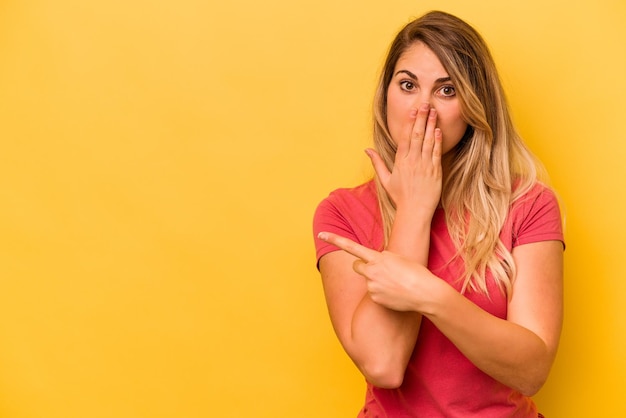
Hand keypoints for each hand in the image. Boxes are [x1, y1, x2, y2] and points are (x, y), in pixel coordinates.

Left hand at [318, 231, 436, 311]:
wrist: (424, 293)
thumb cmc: (415, 272)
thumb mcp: (398, 258)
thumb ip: (382, 258)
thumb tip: (373, 261)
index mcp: (377, 257)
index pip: (351, 246)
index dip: (335, 239)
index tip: (321, 234)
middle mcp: (371, 271)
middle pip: (356, 265)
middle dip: (363, 266)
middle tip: (378, 270)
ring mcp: (371, 285)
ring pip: (367, 280)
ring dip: (375, 280)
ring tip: (394, 283)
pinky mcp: (374, 298)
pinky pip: (373, 293)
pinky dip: (381, 292)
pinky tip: (394, 293)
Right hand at [367, 104, 441, 215]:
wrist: (415, 211)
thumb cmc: (400, 197)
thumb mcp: (385, 180)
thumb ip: (377, 163)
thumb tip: (367, 150)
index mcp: (400, 162)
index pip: (405, 138)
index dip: (410, 123)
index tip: (412, 111)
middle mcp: (413, 162)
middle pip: (417, 136)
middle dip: (421, 119)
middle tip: (425, 104)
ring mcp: (425, 166)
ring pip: (428, 142)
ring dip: (431, 125)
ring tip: (434, 112)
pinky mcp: (435, 172)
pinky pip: (437, 153)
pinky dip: (437, 140)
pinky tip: (438, 130)